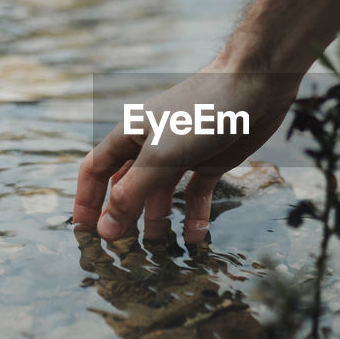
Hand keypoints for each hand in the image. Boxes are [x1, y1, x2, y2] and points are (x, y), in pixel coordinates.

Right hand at [72, 63, 298, 242]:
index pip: (96, 170)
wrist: (255, 86)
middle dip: (123, 217)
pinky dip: (194, 216)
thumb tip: (104, 230)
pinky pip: (196, 194)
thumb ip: (131, 194)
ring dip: (158, 221)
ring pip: (161, 195)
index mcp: (131, 135)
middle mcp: (152, 145)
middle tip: (122, 252)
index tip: (85, 232)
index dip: (87, 200)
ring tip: (158, 252)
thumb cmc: (202, 112)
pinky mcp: (211, 161)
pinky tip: (195, 238)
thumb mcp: (161, 156)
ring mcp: (182, 154)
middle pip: (128, 187)